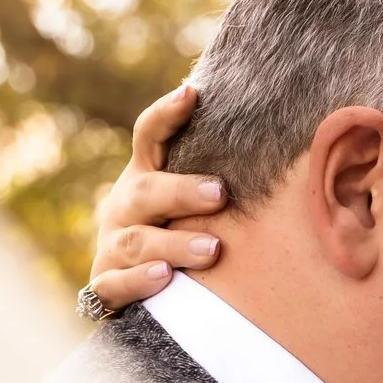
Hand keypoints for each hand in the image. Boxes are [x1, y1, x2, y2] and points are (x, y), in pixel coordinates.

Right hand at [86, 84, 226, 310]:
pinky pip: (114, 284)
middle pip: (144, 192)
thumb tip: (278, 138)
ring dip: (173, 244)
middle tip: (220, 194)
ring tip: (211, 249)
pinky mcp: (104, 285)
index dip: (165, 115)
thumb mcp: (187, 202)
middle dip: (181, 192)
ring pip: (136, 241)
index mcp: (144, 177)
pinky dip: (138, 281)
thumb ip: (216, 178)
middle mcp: (123, 207)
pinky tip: (165, 278)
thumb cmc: (174, 233)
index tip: (192, 94)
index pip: (148, 137)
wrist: (125, 289)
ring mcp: (111, 246)